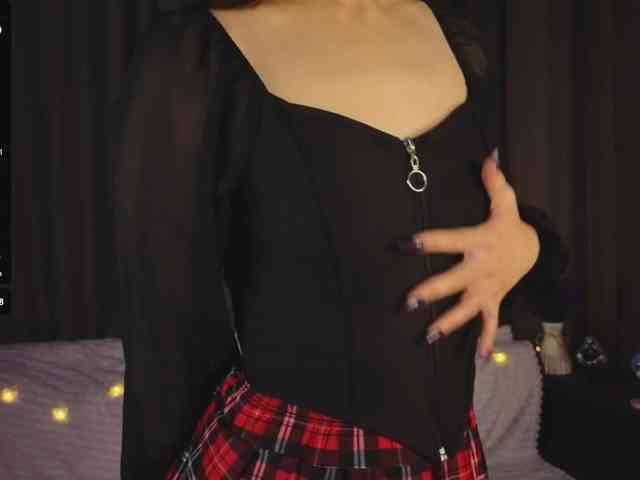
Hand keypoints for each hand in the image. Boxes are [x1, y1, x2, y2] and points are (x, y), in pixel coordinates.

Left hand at [400, 149, 539, 358]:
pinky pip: (490, 323)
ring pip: (465, 308)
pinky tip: (477, 357)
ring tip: (428, 336)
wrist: (536, 250)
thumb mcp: (506, 204)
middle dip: (430, 291)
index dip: (425, 241)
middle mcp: (481, 269)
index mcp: (478, 242)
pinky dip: (486, 340)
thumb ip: (494, 182)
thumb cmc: (510, 226)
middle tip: (408, 301)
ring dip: (447, 323)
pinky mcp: (494, 300)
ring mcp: (488, 289)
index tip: (403, 244)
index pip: (447, 240)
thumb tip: (488, 155)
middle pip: (452, 281)